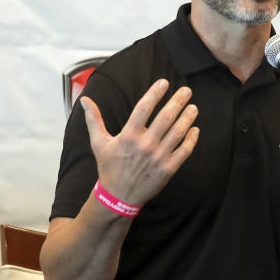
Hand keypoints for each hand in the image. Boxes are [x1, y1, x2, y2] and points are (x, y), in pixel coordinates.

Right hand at [81, 79, 199, 206]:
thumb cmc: (109, 168)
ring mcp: (158, 157)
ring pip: (177, 133)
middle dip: (178, 102)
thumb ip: (94, 119)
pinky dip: (191, 139)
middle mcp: (145, 145)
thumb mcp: (99, 143)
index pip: (144, 108)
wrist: (118, 197)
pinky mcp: (167, 169)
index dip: (155, 93)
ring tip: (193, 107)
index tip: (164, 82)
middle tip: (187, 91)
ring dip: (187, 118)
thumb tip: (84, 99)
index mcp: (128, 136)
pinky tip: (195, 129)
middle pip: (165, 118)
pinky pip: (184, 151)